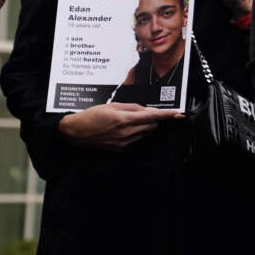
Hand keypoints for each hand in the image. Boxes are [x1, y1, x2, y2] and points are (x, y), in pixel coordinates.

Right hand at [57, 103, 182, 149]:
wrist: (76, 132)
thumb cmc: (92, 116)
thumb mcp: (113, 106)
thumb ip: (133, 107)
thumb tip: (146, 110)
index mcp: (125, 119)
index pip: (153, 117)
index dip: (168, 115)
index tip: (178, 114)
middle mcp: (126, 132)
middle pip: (152, 126)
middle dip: (152, 119)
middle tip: (141, 113)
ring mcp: (124, 142)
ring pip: (145, 134)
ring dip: (144, 126)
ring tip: (128, 120)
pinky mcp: (121, 149)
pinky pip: (136, 140)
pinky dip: (136, 133)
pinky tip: (123, 129)